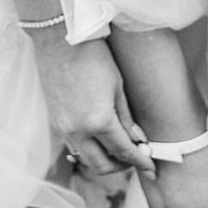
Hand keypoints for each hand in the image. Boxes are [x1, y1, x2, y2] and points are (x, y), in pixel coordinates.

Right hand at [30, 32, 154, 178]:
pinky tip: (100, 137)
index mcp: (98, 121)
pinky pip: (74, 146)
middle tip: (136, 157)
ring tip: (119, 147)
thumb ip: (127, 117)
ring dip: (104, 159)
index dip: (140, 162)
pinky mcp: (56, 122)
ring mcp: (64, 128)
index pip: (123, 152)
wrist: (60, 39)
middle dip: (122, 166)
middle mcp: (78, 131)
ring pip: (86, 159)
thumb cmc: (92, 55)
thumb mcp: (117, 85)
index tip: (152, 168)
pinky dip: (90, 149)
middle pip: (102, 166)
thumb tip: (138, 139)